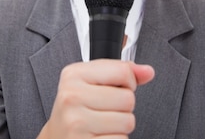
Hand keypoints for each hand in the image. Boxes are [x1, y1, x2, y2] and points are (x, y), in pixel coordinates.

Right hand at [37, 60, 154, 138]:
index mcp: (73, 75)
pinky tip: (100, 137)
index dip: (128, 82)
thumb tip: (147, 71)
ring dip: (120, 127)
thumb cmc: (77, 110)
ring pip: (128, 121)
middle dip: (123, 107)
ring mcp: (76, 122)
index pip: (122, 71)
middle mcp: (71, 97)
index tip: (116, 89)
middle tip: (104, 111)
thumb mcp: (92, 83)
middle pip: (128, 98)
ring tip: (101, 125)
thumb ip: (121, 73)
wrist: (57, 138)